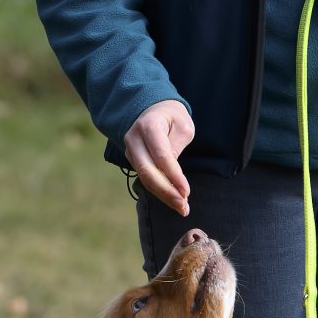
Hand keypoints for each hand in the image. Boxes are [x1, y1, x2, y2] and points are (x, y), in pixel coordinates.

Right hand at [124, 99, 193, 216]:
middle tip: (183, 207)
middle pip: (147, 171)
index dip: (174, 176)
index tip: (187, 192)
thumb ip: (176, 147)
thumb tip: (171, 175)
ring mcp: (130, 150)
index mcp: (149, 126)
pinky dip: (159, 191)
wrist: (152, 108)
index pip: (161, 156)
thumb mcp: (183, 125)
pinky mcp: (132, 159)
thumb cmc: (172, 116)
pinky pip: (145, 178)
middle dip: (166, 192)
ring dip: (163, 195)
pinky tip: (173, 200)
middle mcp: (134, 138)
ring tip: (182, 208)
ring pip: (144, 178)